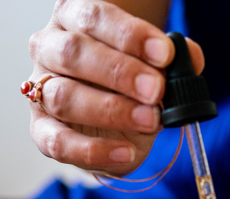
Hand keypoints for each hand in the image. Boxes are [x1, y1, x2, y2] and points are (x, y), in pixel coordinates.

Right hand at [27, 0, 203, 173]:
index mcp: (73, 17)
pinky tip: (127, 152)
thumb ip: (172, 58)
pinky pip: (58, 142)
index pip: (94, 17)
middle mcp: (49, 48)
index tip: (165, 54)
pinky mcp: (40, 129)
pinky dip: (94, 151)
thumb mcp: (152, 62)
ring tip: (150, 120)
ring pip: (64, 96)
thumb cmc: (128, 78)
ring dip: (111, 110)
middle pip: (73, 53)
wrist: (112, 116)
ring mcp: (40, 90)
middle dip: (120, 72)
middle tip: (156, 89)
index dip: (130, 36)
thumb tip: (189, 59)